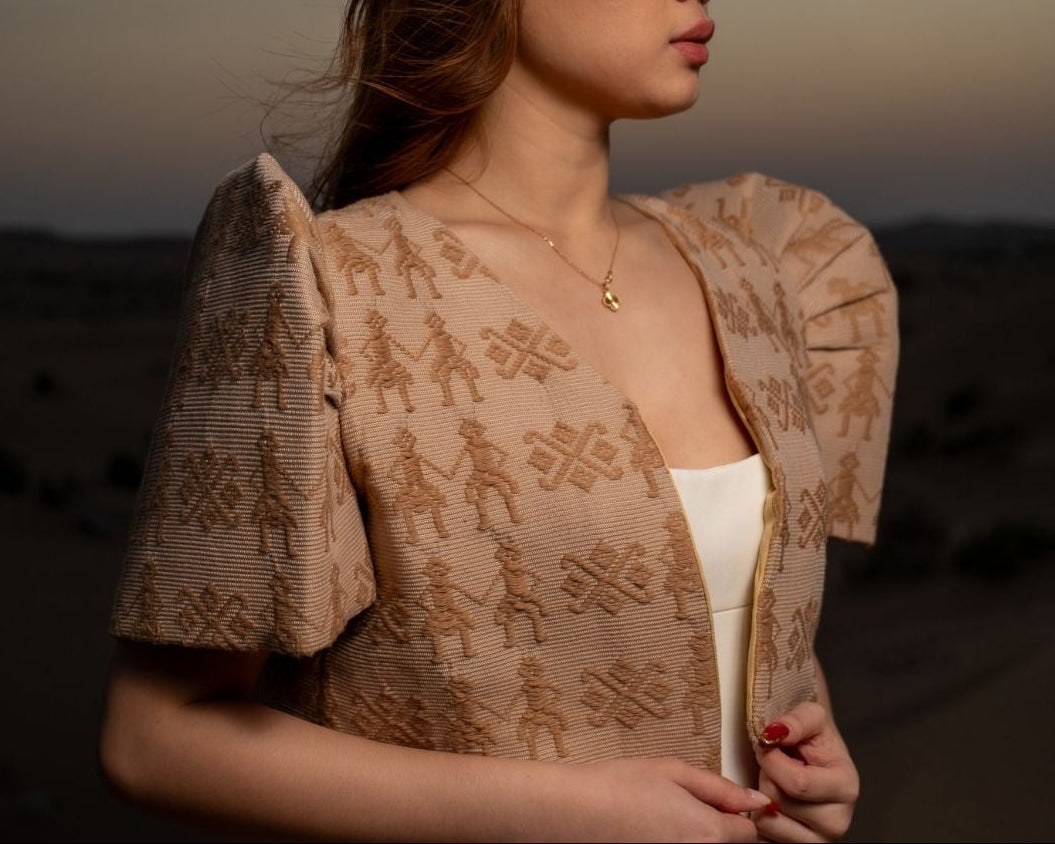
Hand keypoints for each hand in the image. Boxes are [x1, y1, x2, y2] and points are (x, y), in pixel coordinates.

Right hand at [559, 756, 772, 842]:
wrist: (573, 811)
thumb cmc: (620, 784)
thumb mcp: (674, 772)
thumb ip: (720, 789)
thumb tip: (756, 802)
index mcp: (709, 832)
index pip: (748, 832)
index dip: (734, 812)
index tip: (712, 799)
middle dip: (716, 828)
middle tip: (682, 807)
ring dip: (695, 837)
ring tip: (663, 819)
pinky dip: (674, 842)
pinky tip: (650, 831)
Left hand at [750, 702, 859, 841]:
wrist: (813, 758)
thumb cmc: (813, 738)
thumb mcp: (811, 716)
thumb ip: (796, 720)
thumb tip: (775, 733)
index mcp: (846, 787)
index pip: (797, 783)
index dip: (772, 760)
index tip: (768, 744)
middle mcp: (837, 822)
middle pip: (778, 802)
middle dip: (765, 776)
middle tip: (773, 765)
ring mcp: (817, 841)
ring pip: (766, 821)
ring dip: (759, 796)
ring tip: (775, 782)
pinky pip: (761, 837)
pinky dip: (757, 816)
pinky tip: (769, 800)